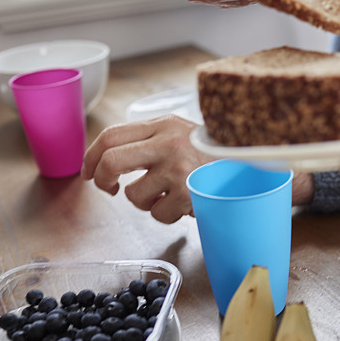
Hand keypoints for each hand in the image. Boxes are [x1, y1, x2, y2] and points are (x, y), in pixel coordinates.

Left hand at [82, 115, 208, 222]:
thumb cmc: (210, 155)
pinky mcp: (189, 193)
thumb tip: (107, 157)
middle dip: (102, 180)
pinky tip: (181, 204)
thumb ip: (149, 138)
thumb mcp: (180, 133)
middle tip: (109, 189)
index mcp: (163, 125)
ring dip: (143, 203)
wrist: (249, 166)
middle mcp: (169, 143)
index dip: (91, 157)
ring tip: (163, 196)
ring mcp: (179, 168)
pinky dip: (165, 215)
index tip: (90, 172)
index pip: (111, 136)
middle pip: (111, 160)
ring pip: (133, 195)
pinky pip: (157, 214)